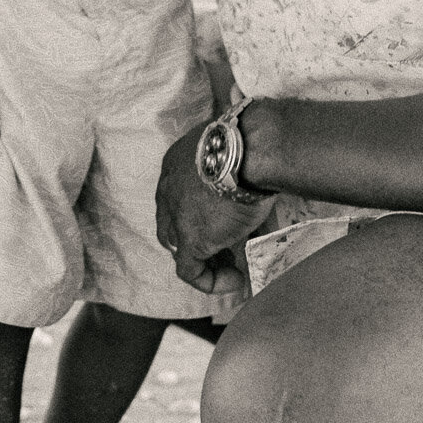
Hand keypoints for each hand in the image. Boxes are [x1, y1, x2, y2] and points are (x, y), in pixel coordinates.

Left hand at [155, 124, 273, 293]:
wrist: (250, 149)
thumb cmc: (250, 142)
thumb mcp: (234, 153)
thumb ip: (234, 170)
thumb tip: (255, 183)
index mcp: (176, 163)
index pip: (176, 196)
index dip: (195, 213)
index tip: (223, 222)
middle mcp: (168, 188)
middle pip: (172, 223)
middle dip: (195, 238)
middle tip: (226, 248)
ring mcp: (175, 214)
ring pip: (179, 247)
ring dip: (205, 260)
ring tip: (233, 267)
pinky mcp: (190, 238)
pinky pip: (190, 271)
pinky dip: (210, 280)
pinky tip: (235, 281)